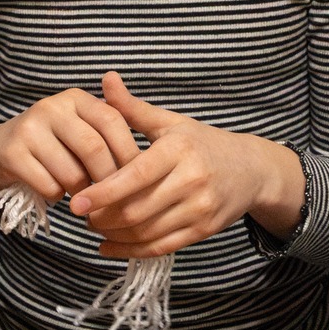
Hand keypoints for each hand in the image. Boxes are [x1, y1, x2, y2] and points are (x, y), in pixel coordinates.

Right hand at [0, 85, 139, 211]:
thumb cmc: (53, 145)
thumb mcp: (81, 130)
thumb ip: (109, 136)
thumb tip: (147, 165)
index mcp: (76, 98)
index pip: (113, 121)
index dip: (128, 152)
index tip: (137, 178)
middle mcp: (52, 107)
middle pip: (93, 148)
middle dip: (107, 179)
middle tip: (112, 198)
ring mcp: (29, 128)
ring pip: (71, 172)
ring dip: (82, 192)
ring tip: (82, 195)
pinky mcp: (11, 153)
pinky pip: (48, 185)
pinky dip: (57, 196)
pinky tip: (54, 192)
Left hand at [66, 72, 304, 258]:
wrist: (252, 169)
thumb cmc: (202, 143)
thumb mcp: (170, 122)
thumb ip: (133, 108)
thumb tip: (105, 78)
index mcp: (178, 149)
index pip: (135, 175)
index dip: (103, 192)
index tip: (76, 202)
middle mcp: (192, 179)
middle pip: (138, 210)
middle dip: (103, 217)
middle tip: (81, 214)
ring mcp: (200, 207)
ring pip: (147, 232)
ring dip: (114, 235)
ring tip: (95, 226)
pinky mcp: (204, 230)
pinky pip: (161, 248)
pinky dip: (131, 251)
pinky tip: (110, 246)